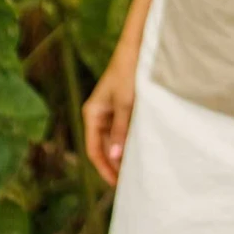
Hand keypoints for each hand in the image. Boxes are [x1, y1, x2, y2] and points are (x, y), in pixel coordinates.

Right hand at [82, 40, 138, 187]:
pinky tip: (141, 151)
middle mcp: (98, 114)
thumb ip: (121, 130)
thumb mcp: (126, 103)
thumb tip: (115, 156)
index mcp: (92, 114)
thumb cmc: (129, 71)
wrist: (138, 47)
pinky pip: (123, 131)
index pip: (94, 150)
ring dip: (124, 154)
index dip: (105, 169)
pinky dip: (130, 142)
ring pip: (114, 140)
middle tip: (131, 184)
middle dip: (115, 165)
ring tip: (138, 171)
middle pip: (104, 148)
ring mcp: (110, 111)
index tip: (118, 186)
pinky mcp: (122, 107)